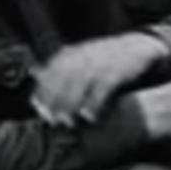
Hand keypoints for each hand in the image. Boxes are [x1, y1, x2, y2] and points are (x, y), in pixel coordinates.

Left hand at [33, 33, 165, 126]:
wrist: (136, 46)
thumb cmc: (102, 59)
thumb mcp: (79, 60)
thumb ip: (59, 70)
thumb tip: (34, 76)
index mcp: (68, 54)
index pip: (49, 73)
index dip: (42, 92)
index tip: (38, 109)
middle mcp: (80, 57)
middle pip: (61, 79)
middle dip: (54, 101)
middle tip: (51, 121)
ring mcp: (98, 62)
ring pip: (79, 84)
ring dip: (71, 105)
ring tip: (67, 123)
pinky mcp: (115, 70)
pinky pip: (102, 88)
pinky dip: (94, 103)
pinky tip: (89, 118)